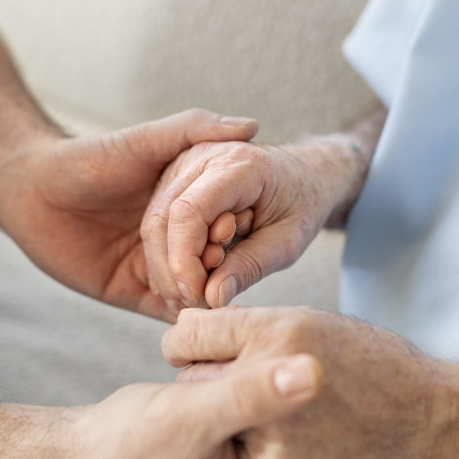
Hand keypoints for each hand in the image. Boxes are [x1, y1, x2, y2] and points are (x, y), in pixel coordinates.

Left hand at [0, 109, 259, 320]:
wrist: (30, 190)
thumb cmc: (88, 159)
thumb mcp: (145, 141)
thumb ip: (193, 129)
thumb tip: (250, 125)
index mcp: (188, 203)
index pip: (228, 223)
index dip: (237, 226)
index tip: (239, 226)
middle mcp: (178, 237)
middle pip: (217, 260)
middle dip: (224, 264)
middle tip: (219, 261)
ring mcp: (156, 266)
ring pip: (196, 290)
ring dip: (206, 292)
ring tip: (209, 289)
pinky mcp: (132, 292)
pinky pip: (165, 311)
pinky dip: (181, 316)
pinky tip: (192, 314)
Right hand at [64, 352, 325, 458]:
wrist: (76, 452)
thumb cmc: (124, 446)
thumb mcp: (194, 416)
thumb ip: (252, 394)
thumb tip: (313, 373)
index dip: (331, 421)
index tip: (334, 372)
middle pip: (306, 453)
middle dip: (307, 408)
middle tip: (315, 355)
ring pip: (282, 434)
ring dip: (280, 397)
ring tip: (285, 356)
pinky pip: (258, 426)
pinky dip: (256, 397)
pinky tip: (252, 366)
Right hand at [141, 112, 383, 310]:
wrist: (305, 172)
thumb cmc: (302, 203)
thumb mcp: (288, 241)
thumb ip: (250, 267)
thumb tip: (211, 298)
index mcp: (238, 165)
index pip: (189, 212)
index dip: (184, 260)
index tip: (198, 296)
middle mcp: (203, 155)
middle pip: (162, 218)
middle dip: (172, 269)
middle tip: (195, 303)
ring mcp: (185, 162)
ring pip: (154, 221)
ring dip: (168, 265)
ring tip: (197, 292)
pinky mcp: (176, 175)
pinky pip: (159, 219)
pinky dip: (169, 254)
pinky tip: (190, 276)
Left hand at [163, 306, 448, 458]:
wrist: (423, 423)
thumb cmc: (365, 365)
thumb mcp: (310, 323)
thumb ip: (246, 327)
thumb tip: (182, 330)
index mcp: (278, 331)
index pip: (187, 335)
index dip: (191, 346)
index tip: (201, 353)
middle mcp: (270, 375)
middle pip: (192, 379)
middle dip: (210, 382)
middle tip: (250, 387)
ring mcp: (271, 428)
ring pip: (213, 422)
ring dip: (230, 421)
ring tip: (281, 416)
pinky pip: (238, 456)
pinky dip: (254, 452)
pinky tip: (294, 443)